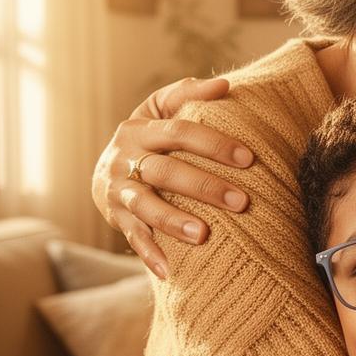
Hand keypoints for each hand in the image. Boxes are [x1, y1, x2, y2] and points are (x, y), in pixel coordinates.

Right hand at [93, 75, 252, 279]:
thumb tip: (225, 84)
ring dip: (174, 222)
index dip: (213, 143)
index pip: (179, 133)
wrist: (106, 169)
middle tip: (243, 202)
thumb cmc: (149, 136)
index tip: (249, 158)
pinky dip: (149, 255)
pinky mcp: (116, 218)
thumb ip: (188, 95)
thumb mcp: (160, 110)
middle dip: (205, 187)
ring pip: (145, 206)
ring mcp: (118, 191)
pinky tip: (168, 271)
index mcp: (140, 130)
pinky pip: (132, 237)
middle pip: (166, 172)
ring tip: (204, 236)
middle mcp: (125, 159)